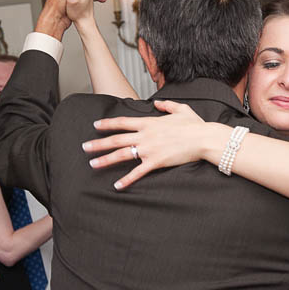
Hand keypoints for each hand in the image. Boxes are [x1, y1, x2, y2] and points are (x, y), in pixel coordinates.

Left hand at [83, 100, 208, 188]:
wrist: (203, 138)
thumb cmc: (195, 125)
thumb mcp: (181, 109)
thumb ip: (167, 105)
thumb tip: (158, 104)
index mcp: (149, 122)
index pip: (123, 122)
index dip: (107, 124)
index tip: (95, 125)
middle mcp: (145, 135)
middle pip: (116, 139)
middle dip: (98, 143)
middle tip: (84, 147)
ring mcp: (149, 149)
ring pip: (121, 154)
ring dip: (105, 159)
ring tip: (92, 164)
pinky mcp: (156, 162)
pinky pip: (137, 172)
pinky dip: (126, 180)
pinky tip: (116, 185)